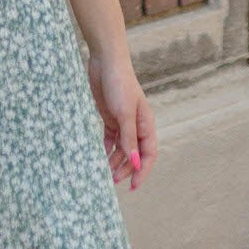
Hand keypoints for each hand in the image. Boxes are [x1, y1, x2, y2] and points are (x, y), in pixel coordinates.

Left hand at [87, 49, 157, 190]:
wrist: (105, 62)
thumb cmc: (119, 84)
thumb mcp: (124, 113)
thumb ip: (128, 138)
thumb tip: (133, 163)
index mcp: (146, 124)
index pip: (148, 154)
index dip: (142, 171)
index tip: (132, 186)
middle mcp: (136, 125)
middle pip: (134, 154)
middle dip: (125, 169)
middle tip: (112, 180)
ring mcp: (122, 121)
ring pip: (121, 148)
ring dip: (114, 161)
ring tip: (104, 172)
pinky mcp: (109, 117)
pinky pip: (110, 139)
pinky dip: (106, 149)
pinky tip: (99, 157)